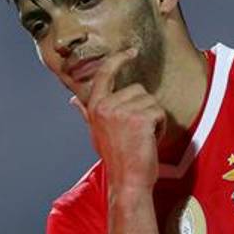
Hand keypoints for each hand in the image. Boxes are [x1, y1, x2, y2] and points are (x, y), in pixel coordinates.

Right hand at [70, 48, 166, 195]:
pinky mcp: (140, 119)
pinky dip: (160, 126)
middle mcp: (106, 106)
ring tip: (142, 137)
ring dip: (153, 118)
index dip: (118, 60)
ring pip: (151, 100)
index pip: (104, 74)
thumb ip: (86, 113)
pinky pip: (159, 112)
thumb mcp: (95, 132)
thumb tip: (72, 101)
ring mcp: (122, 112)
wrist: (127, 181)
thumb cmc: (115, 158)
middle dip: (144, 108)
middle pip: (138, 89)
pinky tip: (150, 140)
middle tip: (136, 132)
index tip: (130, 51)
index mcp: (95, 107)